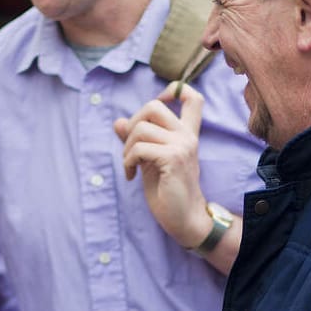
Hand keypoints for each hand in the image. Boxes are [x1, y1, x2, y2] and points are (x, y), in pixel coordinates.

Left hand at [115, 84, 209, 249]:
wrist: (185, 219)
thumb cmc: (168, 192)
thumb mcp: (150, 161)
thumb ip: (137, 140)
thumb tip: (118, 121)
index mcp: (186, 134)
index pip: (192, 98)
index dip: (173, 90)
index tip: (159, 105)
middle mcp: (187, 136)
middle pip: (153, 105)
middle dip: (133, 123)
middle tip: (131, 147)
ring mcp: (182, 146)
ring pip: (141, 128)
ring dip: (127, 148)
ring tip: (130, 166)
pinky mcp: (173, 159)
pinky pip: (139, 149)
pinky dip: (128, 162)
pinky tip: (131, 176)